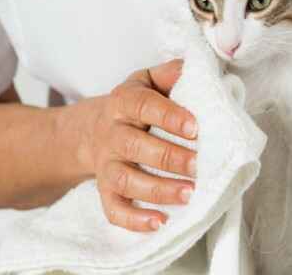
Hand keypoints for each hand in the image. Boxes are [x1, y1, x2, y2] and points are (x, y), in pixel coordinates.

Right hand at [77, 60, 196, 231]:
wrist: (92, 130)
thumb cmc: (131, 107)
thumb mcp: (145, 82)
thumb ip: (168, 74)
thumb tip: (192, 68)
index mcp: (123, 104)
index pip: (143, 106)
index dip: (168, 116)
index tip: (195, 127)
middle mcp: (112, 134)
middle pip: (134, 146)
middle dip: (168, 157)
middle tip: (199, 165)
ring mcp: (106, 164)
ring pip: (125, 180)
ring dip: (157, 190)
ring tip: (189, 194)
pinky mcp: (105, 189)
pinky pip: (113, 209)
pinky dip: (134, 220)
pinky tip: (160, 222)